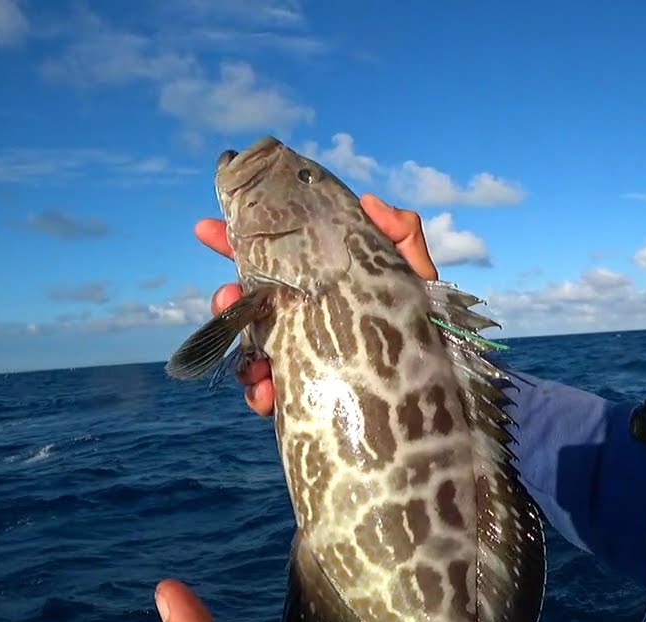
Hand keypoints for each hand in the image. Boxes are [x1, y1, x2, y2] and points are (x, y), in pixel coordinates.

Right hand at [196, 193, 438, 415]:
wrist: (438, 386)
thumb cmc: (425, 325)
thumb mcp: (417, 277)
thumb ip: (402, 236)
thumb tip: (369, 200)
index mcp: (320, 287)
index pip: (272, 261)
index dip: (237, 242)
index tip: (207, 229)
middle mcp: (305, 320)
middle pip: (250, 305)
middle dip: (227, 299)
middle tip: (227, 296)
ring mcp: (302, 358)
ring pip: (250, 350)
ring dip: (240, 349)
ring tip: (252, 355)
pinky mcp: (306, 396)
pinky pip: (269, 396)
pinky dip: (260, 394)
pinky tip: (267, 390)